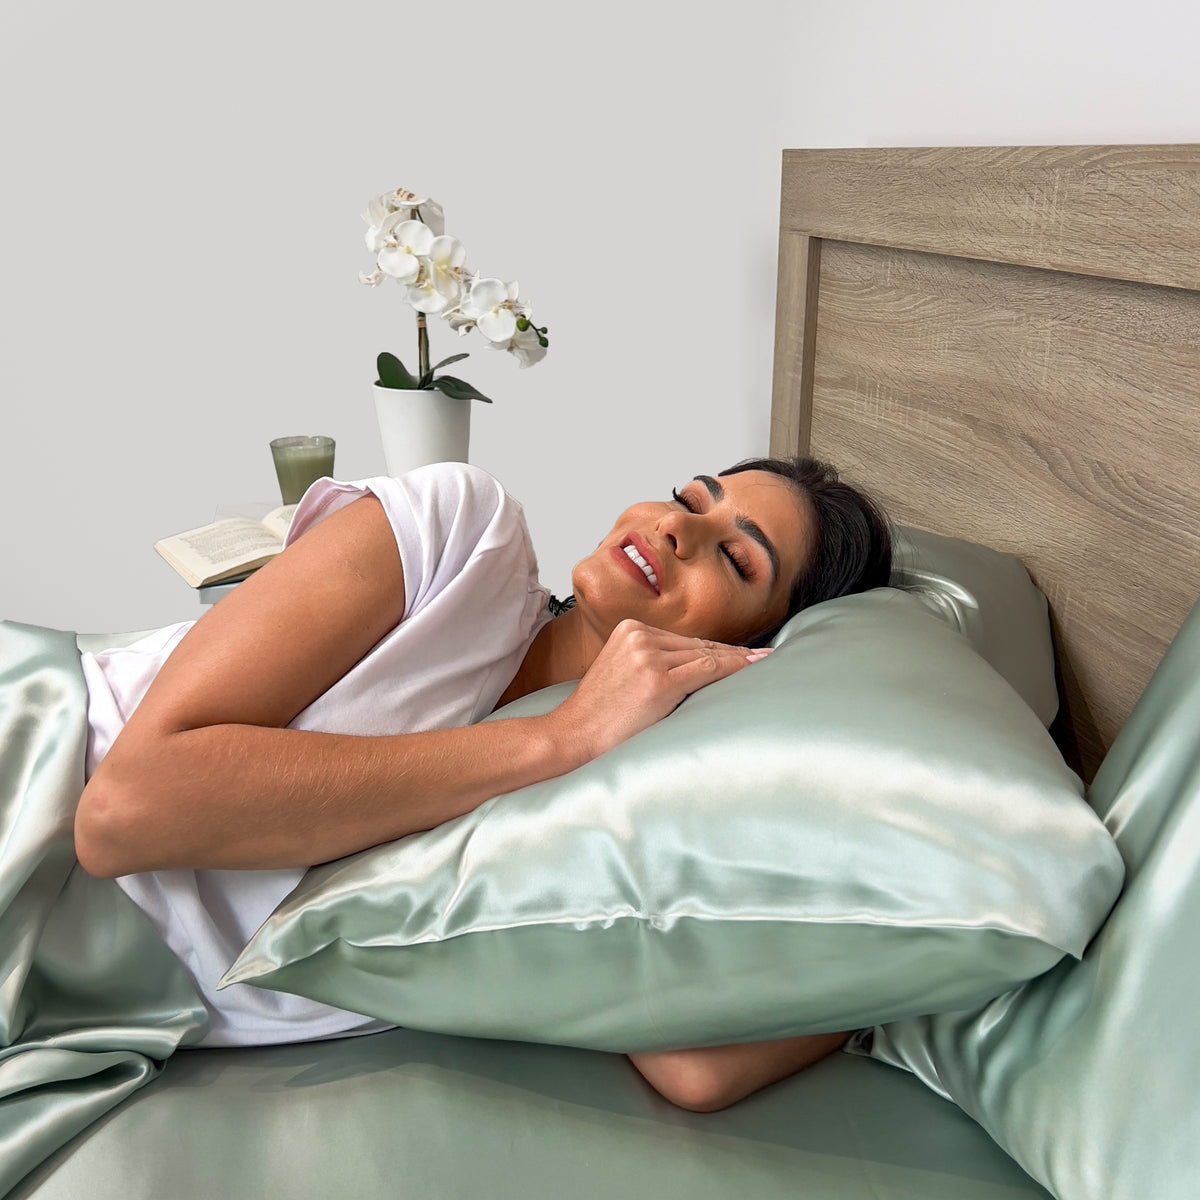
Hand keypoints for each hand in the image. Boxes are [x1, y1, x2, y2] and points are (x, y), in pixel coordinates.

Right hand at [552, 619, 769, 760]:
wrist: (573, 736)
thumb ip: (652, 661)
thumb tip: (699, 663)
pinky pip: (707, 670)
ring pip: (706, 655)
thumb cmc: (599, 715)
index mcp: (629, 629)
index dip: (717, 647)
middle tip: (763, 656)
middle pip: (698, 645)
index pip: (684, 640)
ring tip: (763, 662)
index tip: (743, 651)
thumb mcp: (622, 673)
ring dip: (737, 661)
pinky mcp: (659, 681)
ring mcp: (648, 657)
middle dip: (731, 653)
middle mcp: (639, 636)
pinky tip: (752, 668)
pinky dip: (733, 669)